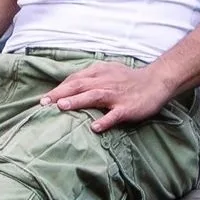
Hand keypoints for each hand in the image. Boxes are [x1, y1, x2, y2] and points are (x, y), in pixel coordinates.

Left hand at [42, 59, 175, 129]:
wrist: (156, 81)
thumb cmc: (128, 79)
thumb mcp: (107, 71)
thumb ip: (89, 78)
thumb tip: (68, 87)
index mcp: (99, 73)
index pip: (74, 79)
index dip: (58, 88)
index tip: (44, 99)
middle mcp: (105, 82)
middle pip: (79, 86)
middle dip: (60, 94)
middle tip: (44, 104)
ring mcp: (117, 95)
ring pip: (94, 96)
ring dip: (77, 101)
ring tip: (62, 108)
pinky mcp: (127, 108)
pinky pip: (115, 115)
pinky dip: (105, 121)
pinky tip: (95, 128)